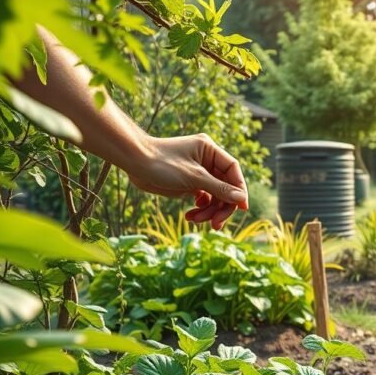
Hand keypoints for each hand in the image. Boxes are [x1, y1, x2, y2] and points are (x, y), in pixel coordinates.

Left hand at [127, 134, 248, 229]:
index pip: (232, 171)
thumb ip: (220, 189)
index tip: (242, 208)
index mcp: (210, 151)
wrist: (133, 163)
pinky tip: (190, 215)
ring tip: (195, 220)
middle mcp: (207, 160)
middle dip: (221, 206)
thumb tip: (242, 199)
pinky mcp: (189, 183)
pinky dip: (199, 209)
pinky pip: (202, 199)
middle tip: (215, 224)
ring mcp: (198, 173)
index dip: (239, 189)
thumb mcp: (194, 178)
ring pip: (214, 196)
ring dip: (208, 211)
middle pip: (225, 187)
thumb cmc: (162, 163)